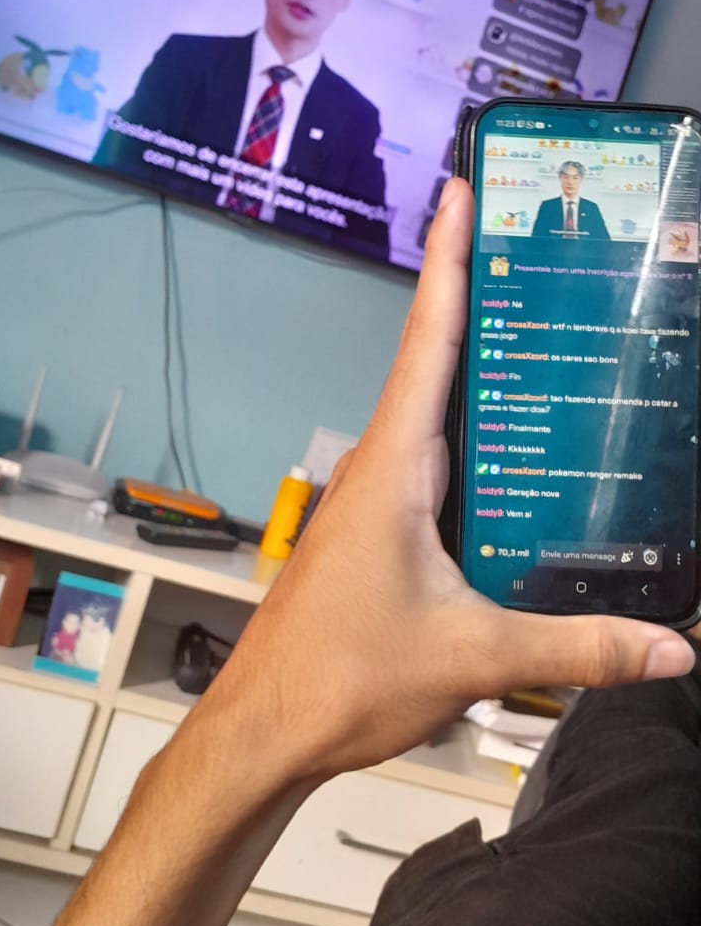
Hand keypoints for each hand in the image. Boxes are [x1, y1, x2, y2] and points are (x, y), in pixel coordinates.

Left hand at [224, 178, 694, 779]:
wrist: (264, 731)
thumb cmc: (338, 679)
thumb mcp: (473, 656)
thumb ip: (577, 647)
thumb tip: (670, 647)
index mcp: (394, 466)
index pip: (429, 339)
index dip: (450, 261)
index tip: (463, 193)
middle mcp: (380, 468)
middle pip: (437, 363)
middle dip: (485, 303)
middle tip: (543, 255)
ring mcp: (375, 501)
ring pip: (437, 418)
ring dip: (481, 377)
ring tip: (547, 338)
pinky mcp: (379, 535)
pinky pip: (435, 468)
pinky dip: (475, 444)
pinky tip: (522, 460)